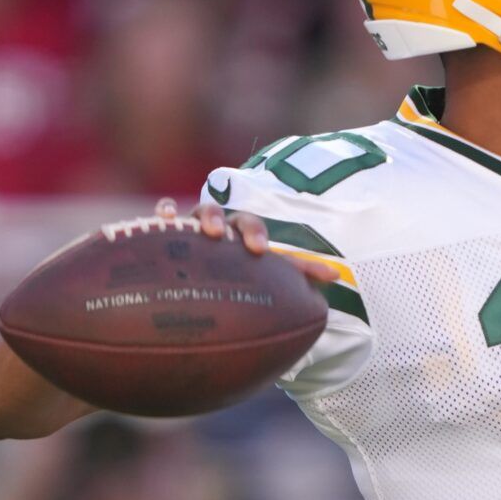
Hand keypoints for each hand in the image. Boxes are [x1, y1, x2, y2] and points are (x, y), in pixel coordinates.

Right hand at [156, 198, 337, 284]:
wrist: (187, 289)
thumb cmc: (229, 282)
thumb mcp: (264, 282)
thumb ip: (297, 276)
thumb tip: (336, 276)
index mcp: (246, 241)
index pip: (263, 235)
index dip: (267, 240)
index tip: (265, 252)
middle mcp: (223, 232)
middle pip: (237, 218)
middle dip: (246, 228)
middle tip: (253, 249)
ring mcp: (194, 229)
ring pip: (203, 210)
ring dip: (209, 215)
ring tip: (212, 232)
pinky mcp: (166, 231)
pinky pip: (164, 214)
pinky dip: (165, 211)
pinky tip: (165, 218)